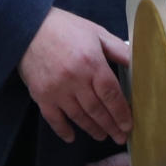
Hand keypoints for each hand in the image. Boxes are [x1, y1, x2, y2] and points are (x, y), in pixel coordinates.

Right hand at [19, 7, 131, 143]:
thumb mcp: (96, 32)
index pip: (111, 94)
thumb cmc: (66, 28)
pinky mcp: (40, 95)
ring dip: (92, 129)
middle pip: (97, 110)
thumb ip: (117, 49)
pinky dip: (63, 130)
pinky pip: (53, 119)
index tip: (128, 125)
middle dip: (110, 126)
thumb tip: (138, 62)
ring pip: (78, 117)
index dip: (121, 113)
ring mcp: (56, 90)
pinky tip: (72, 137)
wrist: (28, 27)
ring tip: (101, 136)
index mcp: (91, 62)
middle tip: (120, 138)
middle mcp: (75, 79)